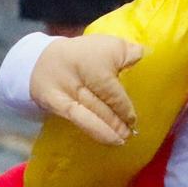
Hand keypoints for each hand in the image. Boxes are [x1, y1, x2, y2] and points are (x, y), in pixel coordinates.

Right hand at [30, 35, 144, 144]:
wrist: (44, 60)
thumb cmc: (84, 54)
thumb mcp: (109, 45)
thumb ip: (129, 52)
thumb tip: (143, 57)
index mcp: (96, 61)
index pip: (114, 91)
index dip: (124, 107)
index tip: (132, 118)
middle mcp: (81, 77)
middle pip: (105, 103)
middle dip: (119, 120)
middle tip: (132, 131)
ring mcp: (67, 91)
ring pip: (93, 113)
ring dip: (110, 128)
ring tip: (123, 138)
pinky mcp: (56, 104)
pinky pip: (79, 119)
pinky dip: (96, 131)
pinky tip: (110, 141)